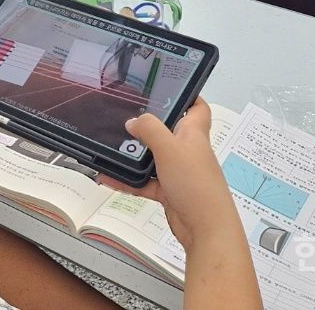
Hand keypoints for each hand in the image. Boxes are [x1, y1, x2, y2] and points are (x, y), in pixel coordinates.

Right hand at [97, 100, 239, 253]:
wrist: (206, 230)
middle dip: (146, 124)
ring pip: (152, 157)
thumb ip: (150, 130)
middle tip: (123, 115)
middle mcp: (187, 150)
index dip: (186, 94)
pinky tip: (108, 177)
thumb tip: (133, 121)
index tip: (165, 85)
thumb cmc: (195, 184)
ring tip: (109, 146)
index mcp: (194, 133)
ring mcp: (178, 171)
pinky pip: (144, 181)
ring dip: (133, 154)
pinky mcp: (169, 191)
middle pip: (167, 130)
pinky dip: (128, 180)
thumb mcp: (170, 149)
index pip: (196, 106)